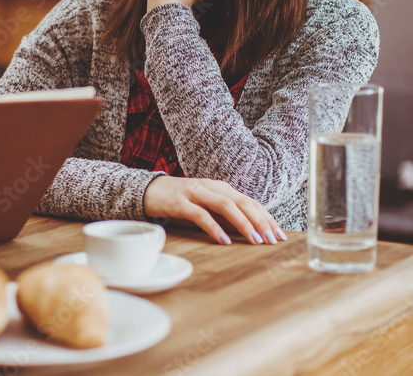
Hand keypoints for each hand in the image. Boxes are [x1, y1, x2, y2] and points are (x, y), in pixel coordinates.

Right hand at [143, 176, 286, 244]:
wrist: (148, 191)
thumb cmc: (182, 201)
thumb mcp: (207, 207)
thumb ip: (226, 216)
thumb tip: (252, 233)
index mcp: (221, 188)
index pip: (250, 202)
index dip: (267, 217)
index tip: (280, 235)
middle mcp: (211, 187)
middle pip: (243, 202)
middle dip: (261, 221)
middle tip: (273, 240)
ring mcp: (195, 193)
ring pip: (226, 206)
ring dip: (243, 224)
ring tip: (255, 240)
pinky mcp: (179, 202)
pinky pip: (200, 214)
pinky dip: (214, 227)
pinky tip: (224, 240)